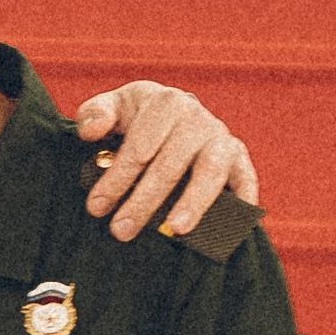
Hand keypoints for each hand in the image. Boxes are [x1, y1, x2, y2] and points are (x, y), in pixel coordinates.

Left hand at [76, 82, 260, 242]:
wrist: (171, 116)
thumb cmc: (134, 120)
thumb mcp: (112, 109)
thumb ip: (95, 115)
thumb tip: (90, 133)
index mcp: (163, 103)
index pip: (140, 146)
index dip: (117, 178)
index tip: (96, 207)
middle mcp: (196, 117)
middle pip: (169, 165)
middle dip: (143, 202)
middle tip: (121, 231)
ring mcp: (219, 137)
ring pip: (209, 172)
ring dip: (193, 202)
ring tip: (175, 230)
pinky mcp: (239, 157)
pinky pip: (245, 178)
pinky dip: (242, 199)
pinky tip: (230, 227)